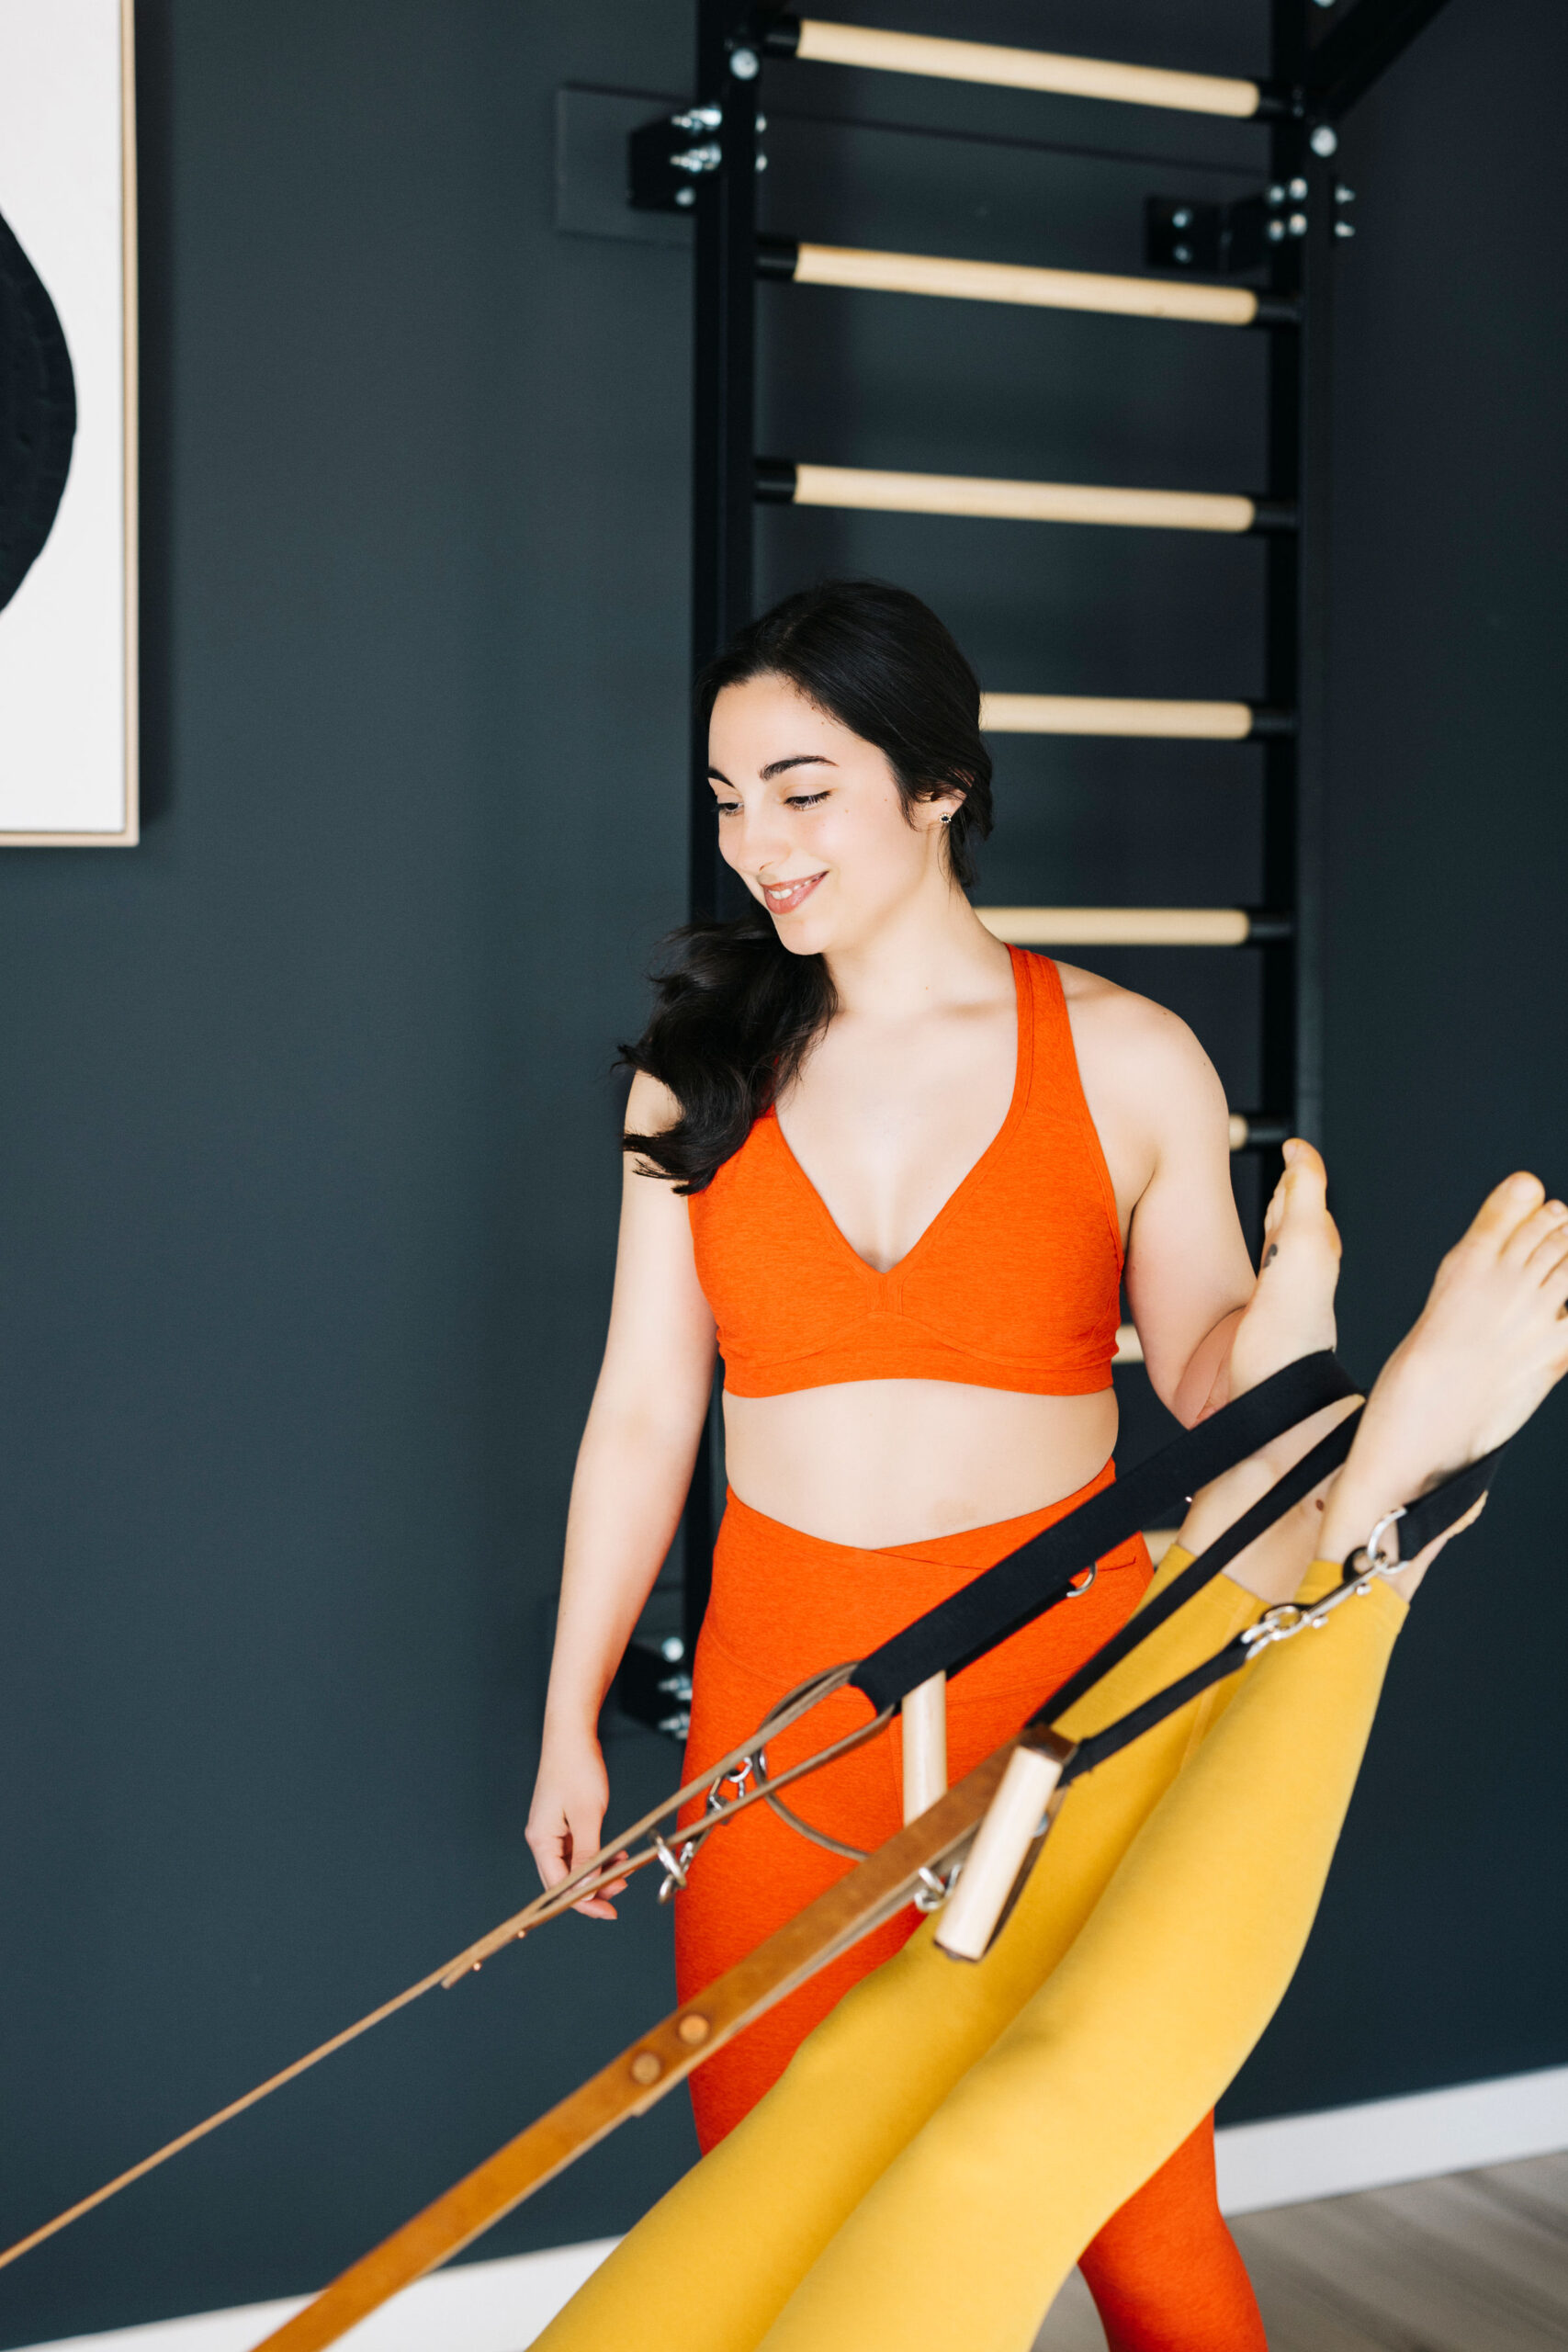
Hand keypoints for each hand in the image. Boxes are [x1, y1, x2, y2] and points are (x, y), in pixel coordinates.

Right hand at [526, 1732, 629, 1919]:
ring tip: (624, 1871)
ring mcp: (551, 1830)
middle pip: (564, 1880)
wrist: (571, 1734)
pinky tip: (615, 1855)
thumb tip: (586, 1890)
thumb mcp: (587, 1817)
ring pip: (573, 1865)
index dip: (584, 1903)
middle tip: (621, 1890)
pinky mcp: (561, 1821)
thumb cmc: (576, 1769)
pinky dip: (596, 1856)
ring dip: (598, 1872)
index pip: (559, 1888)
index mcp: (541, 1841)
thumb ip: (587, 1856)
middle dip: (593, 1890)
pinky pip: (577, 1849)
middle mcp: (541, 1839)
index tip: (608, 1912)